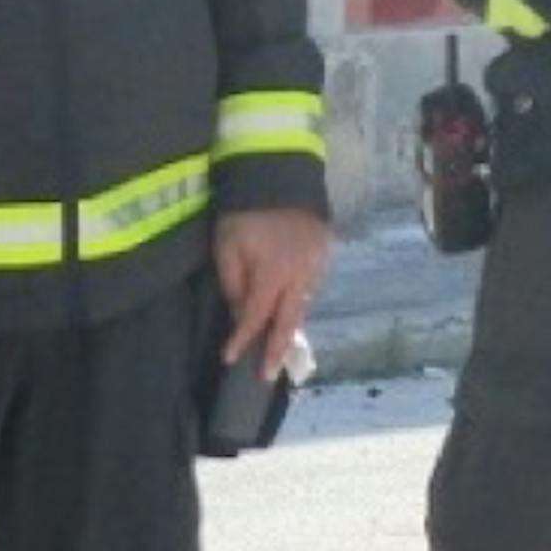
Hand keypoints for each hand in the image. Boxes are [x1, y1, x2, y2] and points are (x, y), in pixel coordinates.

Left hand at [213, 207, 332, 381]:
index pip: (255, 317)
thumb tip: (239, 314)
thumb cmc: (244, 211)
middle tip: (267, 376)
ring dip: (289, 326)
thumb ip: (233, 283)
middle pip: (288, 321)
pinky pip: (311, 286)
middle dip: (276, 350)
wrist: (279, 174)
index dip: (242, 340)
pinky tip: (289, 311)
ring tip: (277, 349)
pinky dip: (298, 302)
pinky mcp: (324, 253)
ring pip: (302, 304)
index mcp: (273, 273)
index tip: (229, 359)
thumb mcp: (227, 246)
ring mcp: (317, 264)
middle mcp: (300, 274)